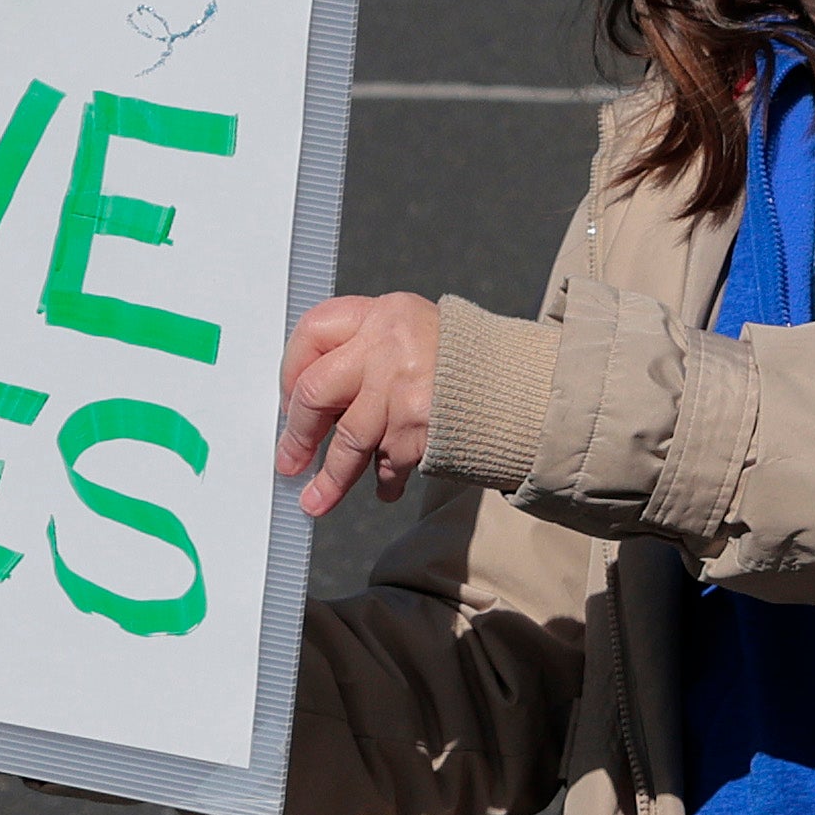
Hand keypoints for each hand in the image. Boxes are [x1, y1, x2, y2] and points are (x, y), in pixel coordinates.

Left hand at [274, 289, 447, 514]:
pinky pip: (387, 463)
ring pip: (347, 440)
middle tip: (289, 460)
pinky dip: (384, 481)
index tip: (288, 401)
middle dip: (298, 434)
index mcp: (383, 314)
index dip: (291, 370)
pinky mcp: (421, 430)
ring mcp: (404, 391)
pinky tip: (383, 490)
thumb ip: (365, 351)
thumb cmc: (465, 360)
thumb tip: (311, 398)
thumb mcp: (412, 331)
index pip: (313, 332)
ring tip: (315, 500)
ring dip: (330, 477)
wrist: (526, 385)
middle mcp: (388, 347)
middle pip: (316, 391)